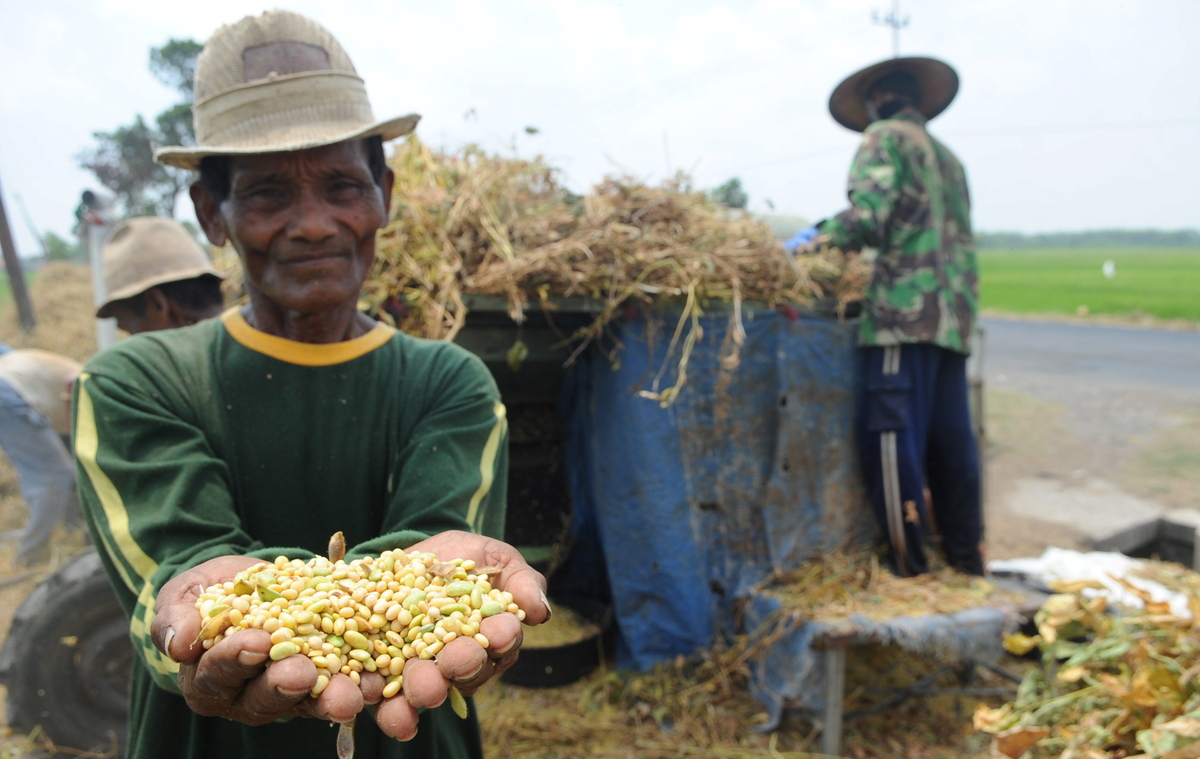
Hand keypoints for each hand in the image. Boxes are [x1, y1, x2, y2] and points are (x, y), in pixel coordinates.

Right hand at [150, 555, 372, 725]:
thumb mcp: (185, 594)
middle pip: (265, 698)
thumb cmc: (207, 594)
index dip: (235, 661)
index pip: (218, 675)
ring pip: (309, 701)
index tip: (256, 643)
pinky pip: (344, 687)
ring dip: (330, 698)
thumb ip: (176, 615)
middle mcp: (247, 696)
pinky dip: (363, 685)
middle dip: (284, 686)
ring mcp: (290, 693)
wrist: (252, 585)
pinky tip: (380, 681)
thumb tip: (179, 643)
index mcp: (209, 680)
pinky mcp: (325, 681)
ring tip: (350, 693)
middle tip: (301, 674)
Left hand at [371, 531, 549, 740]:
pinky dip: (393, 713)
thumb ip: (519, 581)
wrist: (407, 561)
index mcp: (493, 635)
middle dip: (465, 665)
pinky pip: (392, 705)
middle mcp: (463, 661)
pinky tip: (388, 710)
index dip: (502, 636)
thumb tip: (540, 611)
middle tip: (458, 659)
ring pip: (431, 690)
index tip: (500, 631)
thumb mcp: (493, 557)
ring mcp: (427, 673)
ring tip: (424, 687)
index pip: (502, 638)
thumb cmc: (461, 558)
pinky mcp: (390, 680)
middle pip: (468, 670)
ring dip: (428, 691)